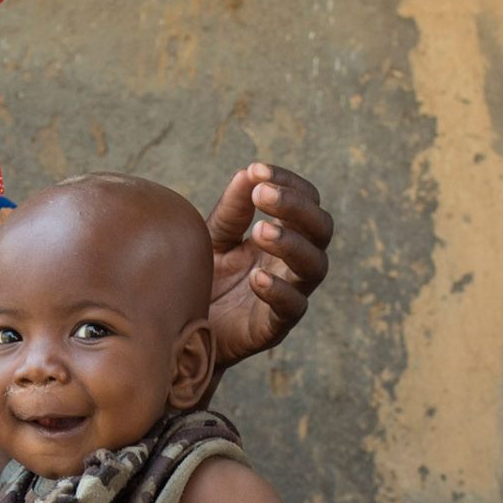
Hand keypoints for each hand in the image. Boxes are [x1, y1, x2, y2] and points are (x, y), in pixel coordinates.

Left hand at [205, 163, 334, 367]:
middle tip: (262, 195)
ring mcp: (289, 293)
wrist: (181, 332)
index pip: (306, 200)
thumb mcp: (213, 238)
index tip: (258, 170)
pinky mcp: (274, 326)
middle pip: (321, 229)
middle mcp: (292, 261)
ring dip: (291, 243)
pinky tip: (257, 277)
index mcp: (284, 234)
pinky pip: (292, 308)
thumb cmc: (204, 280)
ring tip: (260, 231)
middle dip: (296, 207)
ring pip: (314, 266)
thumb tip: (248, 173)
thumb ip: (231, 211)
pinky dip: (279, 290)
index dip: (288, 183)